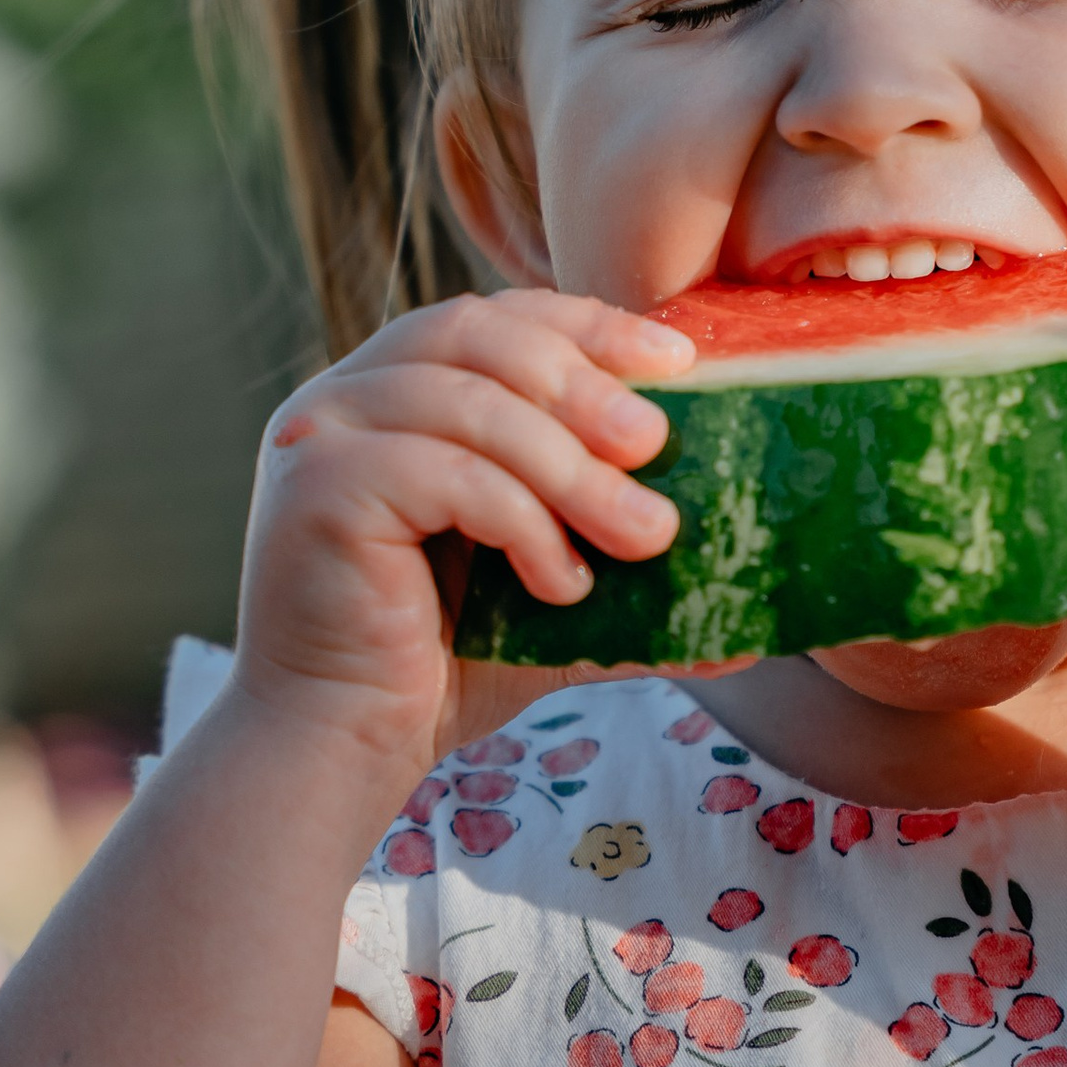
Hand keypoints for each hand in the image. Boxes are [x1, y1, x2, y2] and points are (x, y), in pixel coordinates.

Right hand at [234, 291, 694, 769]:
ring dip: (573, 468)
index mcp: (397, 388)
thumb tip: (751, 625)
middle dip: (585, 384)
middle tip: (658, 445)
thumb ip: (633, 583)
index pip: (501, 319)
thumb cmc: (441, 665)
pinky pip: (446, 474)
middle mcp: (346, 393)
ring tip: (644, 533)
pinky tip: (562, 583)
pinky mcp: (316, 489)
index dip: (590, 327)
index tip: (676, 363)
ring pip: (472, 407)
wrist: (344, 746)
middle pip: (480, 336)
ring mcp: (320, 433)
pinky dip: (522, 521)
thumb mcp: (553, 598)